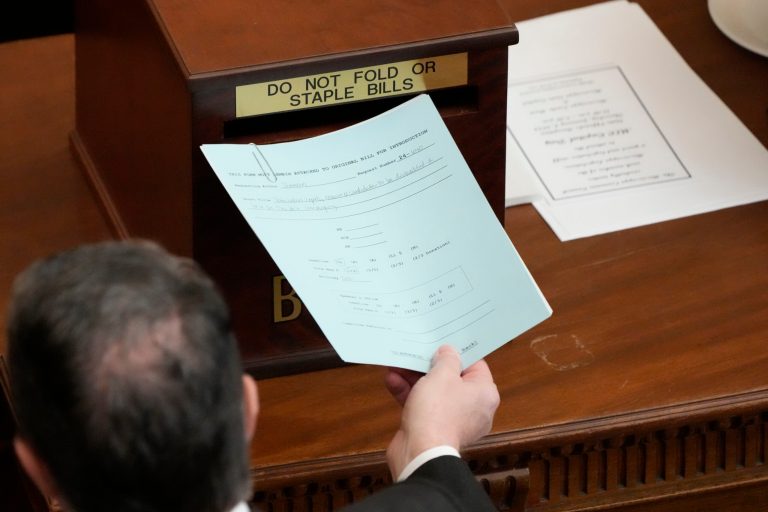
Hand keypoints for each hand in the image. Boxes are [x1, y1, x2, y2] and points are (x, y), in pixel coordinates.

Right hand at [384, 345, 499, 478]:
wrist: (420, 452)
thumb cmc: (437, 411)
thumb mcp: (442, 374)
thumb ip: (447, 358)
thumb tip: (448, 352)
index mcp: (484, 394)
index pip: (475, 365)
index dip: (457, 353)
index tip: (442, 343)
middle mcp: (474, 408)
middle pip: (451, 378)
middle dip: (428, 366)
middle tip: (415, 352)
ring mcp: (453, 420)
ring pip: (434, 392)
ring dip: (413, 378)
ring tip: (396, 365)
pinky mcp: (434, 429)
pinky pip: (423, 406)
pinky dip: (409, 394)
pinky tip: (392, 381)